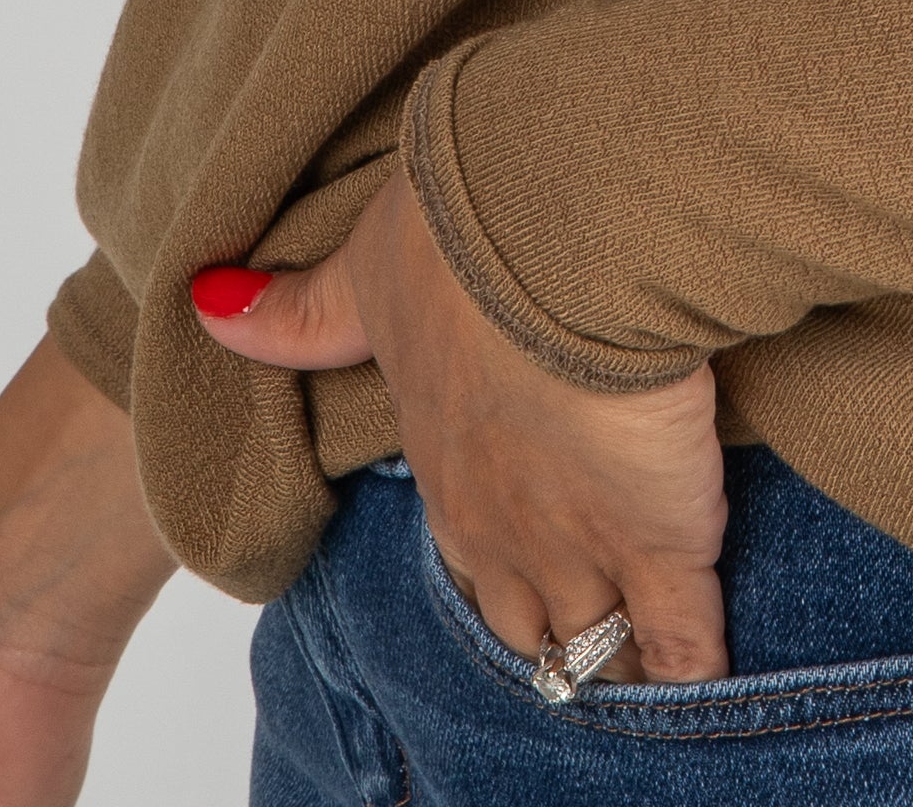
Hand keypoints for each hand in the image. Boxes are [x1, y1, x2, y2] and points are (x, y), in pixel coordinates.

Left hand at [192, 171, 728, 681]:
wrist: (553, 234)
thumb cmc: (460, 242)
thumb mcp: (366, 274)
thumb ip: (298, 311)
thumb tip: (207, 307)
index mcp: (444, 479)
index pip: (468, 561)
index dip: (500, 577)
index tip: (523, 581)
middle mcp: (503, 535)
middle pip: (527, 625)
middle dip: (555, 636)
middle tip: (589, 644)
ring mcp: (582, 551)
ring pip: (596, 650)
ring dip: (619, 661)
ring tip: (645, 673)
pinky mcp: (663, 543)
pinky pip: (682, 644)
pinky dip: (694, 668)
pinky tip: (705, 678)